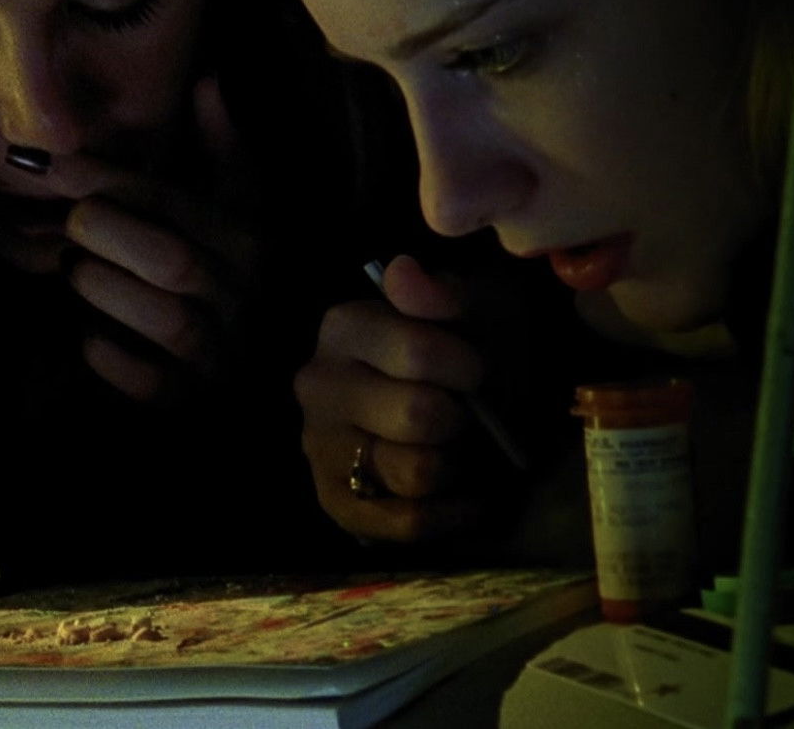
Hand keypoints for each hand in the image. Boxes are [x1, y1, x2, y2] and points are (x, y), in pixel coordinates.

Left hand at [27, 77, 260, 401]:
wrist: (266, 369)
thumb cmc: (232, 273)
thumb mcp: (238, 206)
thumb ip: (222, 146)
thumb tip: (207, 79)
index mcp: (248, 238)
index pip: (174, 201)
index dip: (109, 179)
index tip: (52, 165)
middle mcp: (241, 293)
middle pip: (172, 258)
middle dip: (105, 234)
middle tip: (71, 226)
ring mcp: (220, 352)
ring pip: (164, 316)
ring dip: (103, 289)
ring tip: (79, 273)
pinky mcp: (190, 400)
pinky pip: (146, 380)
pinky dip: (108, 355)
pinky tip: (91, 334)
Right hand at [295, 254, 485, 542]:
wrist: (460, 411)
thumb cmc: (467, 352)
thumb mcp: (473, 309)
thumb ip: (441, 292)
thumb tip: (403, 270)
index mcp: (344, 327)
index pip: (418, 354)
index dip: (469, 369)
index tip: (477, 372)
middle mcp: (317, 384)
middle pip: (418, 416)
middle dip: (462, 420)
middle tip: (467, 414)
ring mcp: (320, 445)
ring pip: (414, 471)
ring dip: (455, 466)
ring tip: (458, 449)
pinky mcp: (335, 501)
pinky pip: (406, 522)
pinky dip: (449, 513)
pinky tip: (462, 493)